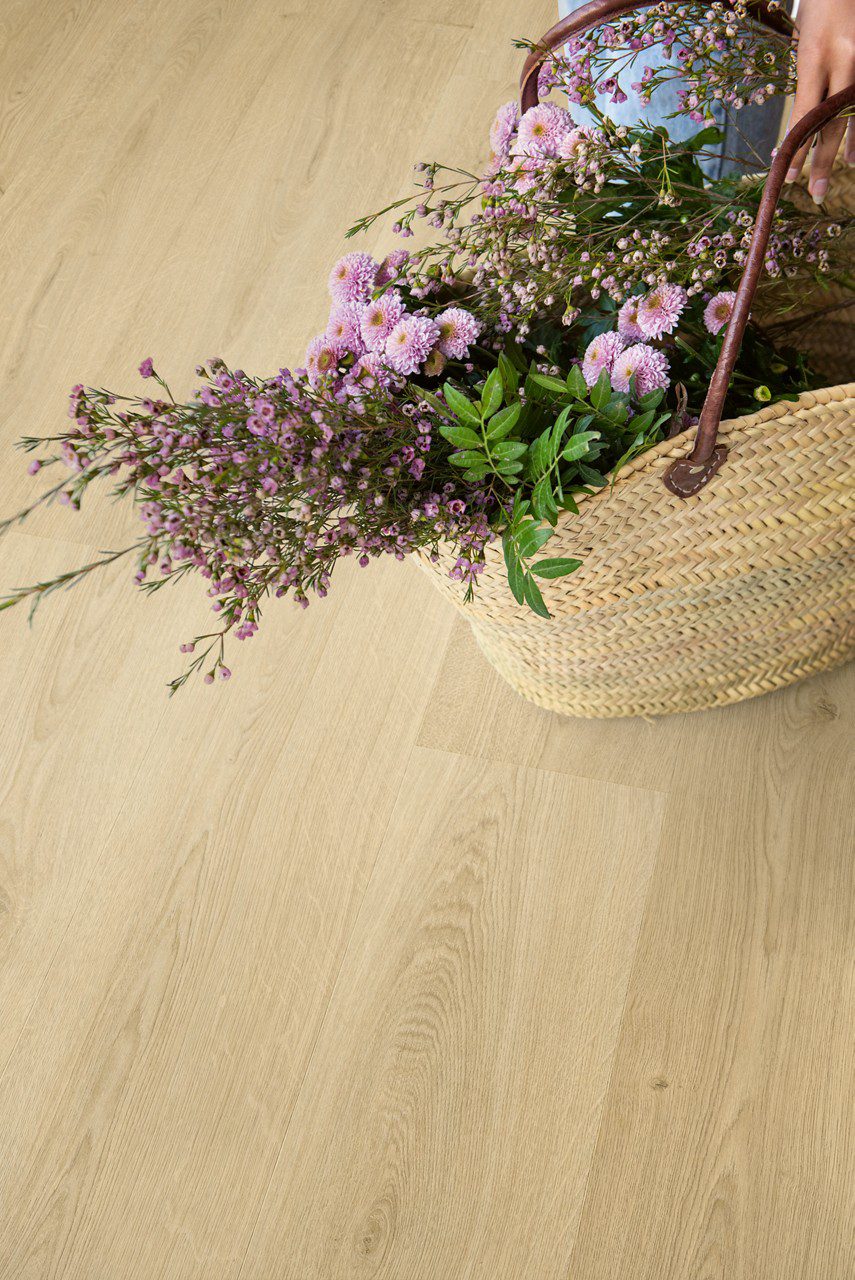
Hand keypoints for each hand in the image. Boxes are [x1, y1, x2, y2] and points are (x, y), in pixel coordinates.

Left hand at [785, 0, 854, 201]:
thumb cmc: (819, 10)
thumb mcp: (805, 45)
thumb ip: (806, 84)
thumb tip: (799, 129)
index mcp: (816, 57)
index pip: (805, 116)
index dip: (797, 150)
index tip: (788, 177)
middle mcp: (846, 61)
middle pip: (833, 122)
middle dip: (822, 160)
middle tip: (814, 192)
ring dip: (851, 146)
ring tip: (845, 170)